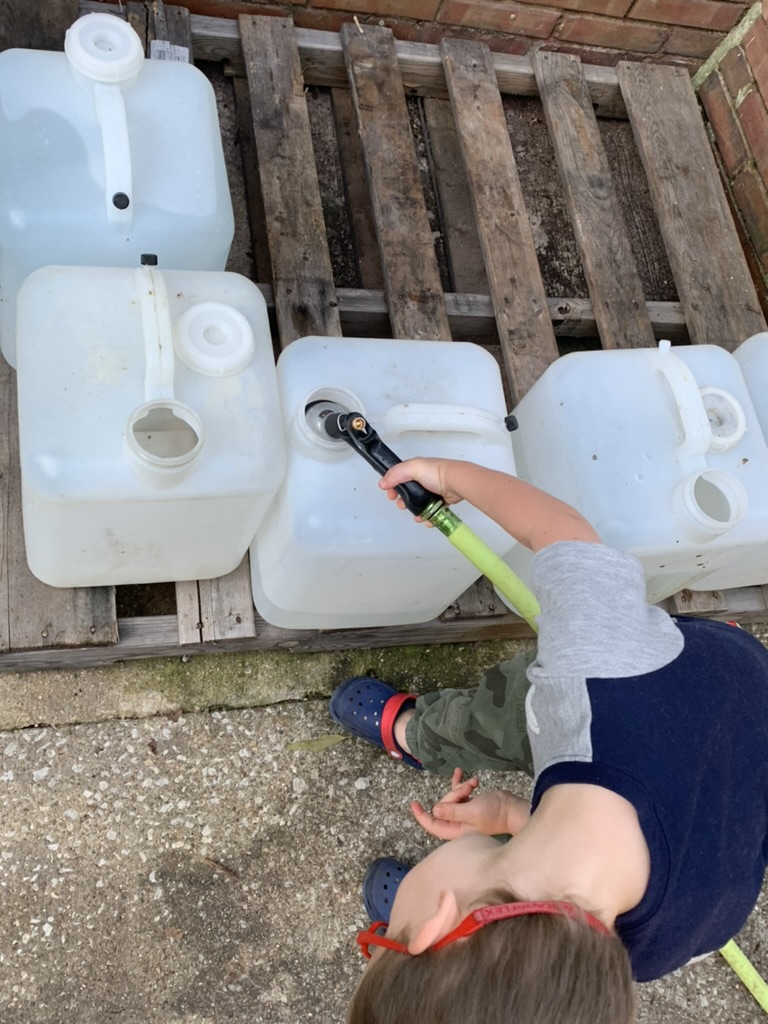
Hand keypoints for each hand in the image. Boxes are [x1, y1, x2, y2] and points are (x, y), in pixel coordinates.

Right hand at [379, 458, 465, 516]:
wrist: (456, 483)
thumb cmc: (435, 473)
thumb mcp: (412, 468)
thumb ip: (395, 474)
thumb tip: (382, 483)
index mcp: (415, 469)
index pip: (398, 477)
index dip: (392, 486)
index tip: (391, 495)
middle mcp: (423, 479)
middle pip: (407, 492)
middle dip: (402, 501)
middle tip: (403, 506)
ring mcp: (431, 490)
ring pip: (418, 503)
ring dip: (414, 511)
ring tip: (417, 516)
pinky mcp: (439, 500)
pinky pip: (430, 510)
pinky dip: (427, 516)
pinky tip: (426, 519)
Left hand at [410, 769, 528, 840]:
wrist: (512, 808)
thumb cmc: (494, 813)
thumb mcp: (472, 812)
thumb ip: (453, 812)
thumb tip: (434, 810)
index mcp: (456, 829)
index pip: (432, 824)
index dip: (421, 815)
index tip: (413, 803)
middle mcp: (457, 822)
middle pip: (443, 805)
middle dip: (453, 793)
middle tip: (467, 789)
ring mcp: (463, 813)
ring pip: (451, 797)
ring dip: (460, 787)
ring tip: (474, 784)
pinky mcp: (469, 803)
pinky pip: (459, 791)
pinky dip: (461, 783)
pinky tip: (467, 776)